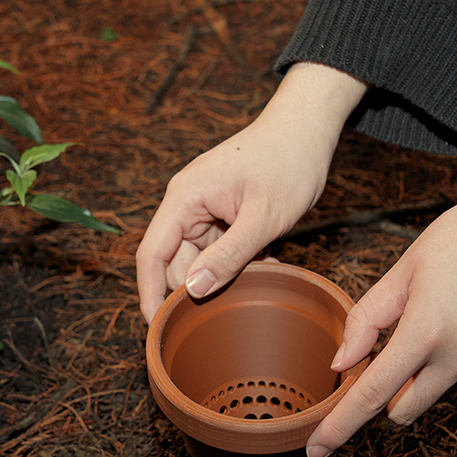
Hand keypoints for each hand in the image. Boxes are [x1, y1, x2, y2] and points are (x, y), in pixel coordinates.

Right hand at [136, 62, 367, 323]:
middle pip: (176, 261)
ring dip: (224, 276)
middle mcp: (186, 203)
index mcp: (184, 198)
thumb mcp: (263, 217)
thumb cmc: (288, 162)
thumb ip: (228, 257)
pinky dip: (238, 263)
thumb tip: (192, 291)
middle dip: (199, 288)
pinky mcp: (221, 212)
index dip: (149, 294)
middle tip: (233, 307)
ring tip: (259, 277)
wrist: (307, 128)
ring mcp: (203, 208)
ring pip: (200, 259)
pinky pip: (218, 249)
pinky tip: (266, 265)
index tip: (156, 329)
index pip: (151, 254)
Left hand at [307, 153, 456, 456]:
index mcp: (426, 333)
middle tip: (372, 357)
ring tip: (419, 324)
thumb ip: (367, 319)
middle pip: (401, 410)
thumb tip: (340, 363)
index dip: (340, 427)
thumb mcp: (404, 269)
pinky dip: (442, 365)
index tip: (317, 451)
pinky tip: (449, 321)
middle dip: (381, 397)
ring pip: (432, 395)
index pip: (371, 396)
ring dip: (413, 380)